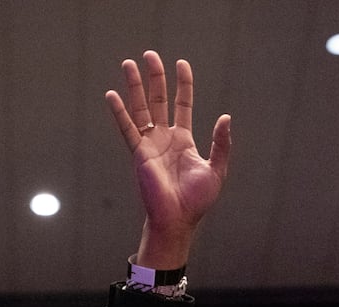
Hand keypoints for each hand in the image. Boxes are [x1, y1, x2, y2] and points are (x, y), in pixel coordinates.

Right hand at [106, 50, 230, 268]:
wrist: (178, 219)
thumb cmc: (197, 200)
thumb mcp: (216, 169)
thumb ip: (220, 143)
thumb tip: (226, 117)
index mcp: (183, 140)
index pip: (182, 104)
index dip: (183, 84)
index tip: (182, 64)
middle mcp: (164, 138)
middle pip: (159, 100)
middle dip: (155, 77)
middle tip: (150, 55)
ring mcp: (150, 144)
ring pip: (141, 108)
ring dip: (135, 87)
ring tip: (129, 64)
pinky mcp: (139, 153)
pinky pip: (127, 129)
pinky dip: (119, 112)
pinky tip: (112, 95)